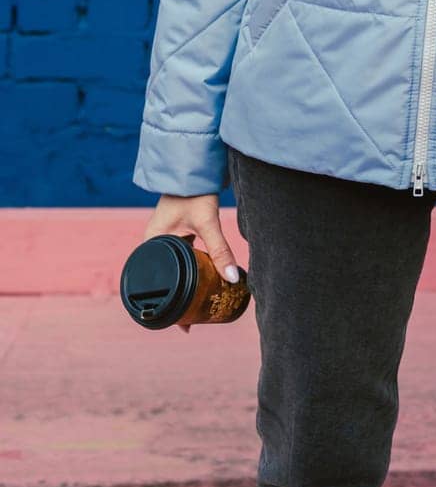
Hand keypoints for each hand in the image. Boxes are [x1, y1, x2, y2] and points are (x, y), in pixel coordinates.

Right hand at [142, 193, 240, 334]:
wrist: (196, 164)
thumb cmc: (194, 190)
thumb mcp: (206, 222)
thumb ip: (220, 249)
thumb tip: (233, 278)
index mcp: (152, 241)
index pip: (152, 279)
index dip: (165, 302)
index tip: (179, 322)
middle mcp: (156, 240)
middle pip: (164, 276)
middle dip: (177, 298)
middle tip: (192, 319)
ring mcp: (167, 235)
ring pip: (174, 266)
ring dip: (185, 282)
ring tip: (198, 304)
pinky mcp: (180, 229)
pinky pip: (183, 256)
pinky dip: (191, 268)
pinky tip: (204, 276)